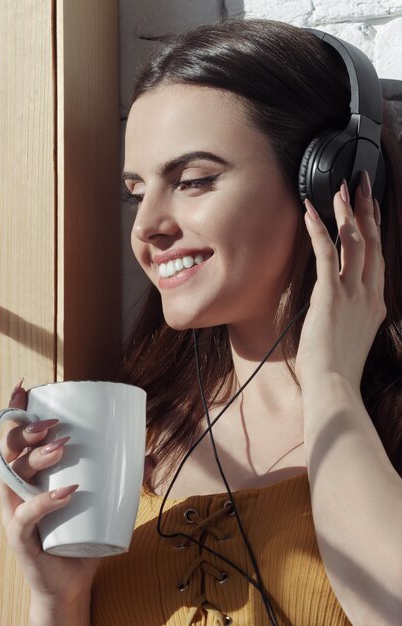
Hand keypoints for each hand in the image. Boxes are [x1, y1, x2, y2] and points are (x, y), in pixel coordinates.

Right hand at [0, 380, 155, 613]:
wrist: (72, 581)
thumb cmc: (81, 533)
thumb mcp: (99, 500)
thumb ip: (120, 477)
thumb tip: (148, 456)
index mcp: (29, 473)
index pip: (16, 436)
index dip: (16, 410)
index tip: (27, 387)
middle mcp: (16, 489)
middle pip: (10, 451)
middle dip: (28, 430)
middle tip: (55, 425)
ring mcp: (15, 512)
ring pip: (13, 477)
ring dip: (37, 458)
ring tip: (62, 447)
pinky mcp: (21, 538)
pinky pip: (25, 517)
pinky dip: (45, 502)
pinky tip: (66, 492)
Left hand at [296, 172, 385, 391]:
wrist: (335, 385)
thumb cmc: (338, 365)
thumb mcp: (352, 334)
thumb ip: (349, 311)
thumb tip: (334, 298)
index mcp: (375, 302)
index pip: (377, 256)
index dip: (374, 228)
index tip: (371, 207)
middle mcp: (369, 294)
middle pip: (372, 242)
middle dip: (367, 209)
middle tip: (362, 183)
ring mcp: (353, 295)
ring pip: (355, 243)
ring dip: (347, 213)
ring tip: (340, 189)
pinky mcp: (332, 297)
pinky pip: (327, 256)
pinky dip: (319, 232)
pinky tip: (312, 214)